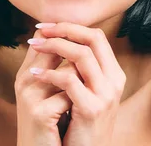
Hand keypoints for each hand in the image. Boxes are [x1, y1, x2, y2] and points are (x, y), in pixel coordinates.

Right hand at [14, 28, 81, 145]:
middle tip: (89, 71)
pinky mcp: (39, 114)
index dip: (65, 36)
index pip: (43, 38)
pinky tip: (73, 114)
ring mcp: (30, 97)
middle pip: (54, 48)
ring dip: (80, 81)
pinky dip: (77, 103)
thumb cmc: (52, 125)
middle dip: (77, 56)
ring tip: (79, 97)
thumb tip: (79, 42)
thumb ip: (58, 68)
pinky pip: (69, 96)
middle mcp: (24, 80)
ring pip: (67, 72)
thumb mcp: (52, 93)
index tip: (83, 43)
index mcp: (27, 73)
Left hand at [29, 23, 126, 145]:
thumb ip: (79, 69)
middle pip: (93, 39)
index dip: (71, 27)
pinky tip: (35, 74)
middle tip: (40, 30)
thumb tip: (58, 38)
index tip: (48, 26)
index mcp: (113, 74)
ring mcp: (106, 95)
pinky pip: (69, 81)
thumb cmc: (81, 124)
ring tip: (35, 47)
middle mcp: (115, 81)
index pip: (96, 36)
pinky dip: (49, 73)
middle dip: (64, 29)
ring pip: (82, 55)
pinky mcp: (92, 109)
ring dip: (54, 46)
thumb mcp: (85, 92)